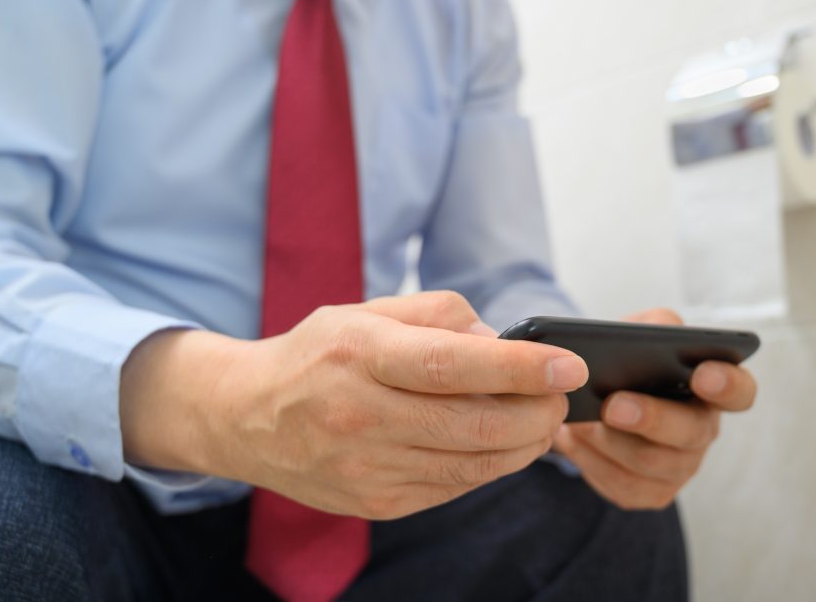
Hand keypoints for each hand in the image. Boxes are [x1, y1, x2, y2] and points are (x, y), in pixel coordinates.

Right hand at [120, 291, 587, 519]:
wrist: (247, 416)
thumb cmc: (317, 355)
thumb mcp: (368, 312)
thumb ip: (439, 314)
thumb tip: (499, 341)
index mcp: (360, 355)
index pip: (451, 364)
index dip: (518, 367)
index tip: (568, 365)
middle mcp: (360, 415)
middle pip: (474, 424)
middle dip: (537, 413)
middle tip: (561, 396)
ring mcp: (366, 467)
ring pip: (473, 465)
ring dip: (524, 444)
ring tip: (540, 420)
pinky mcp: (376, 502)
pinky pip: (453, 487)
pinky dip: (489, 465)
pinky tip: (499, 442)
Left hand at [552, 308, 755, 509]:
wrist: (593, 392)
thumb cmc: (628, 356)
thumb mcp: (641, 330)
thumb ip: (654, 326)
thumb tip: (655, 335)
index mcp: (712, 388)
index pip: (739, 391)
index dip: (727, 385)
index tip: (702, 374)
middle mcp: (703, 430)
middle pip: (690, 432)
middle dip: (651, 418)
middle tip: (612, 405)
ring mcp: (681, 466)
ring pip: (649, 462)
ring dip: (608, 440)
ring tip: (577, 421)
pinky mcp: (651, 492)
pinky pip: (622, 484)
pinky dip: (591, 460)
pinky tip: (573, 440)